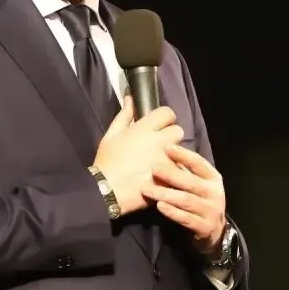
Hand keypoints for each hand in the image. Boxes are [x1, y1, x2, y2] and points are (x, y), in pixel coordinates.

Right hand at [92, 96, 184, 214]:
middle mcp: (158, 142)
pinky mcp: (170, 177)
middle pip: (178, 131)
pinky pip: (179, 170)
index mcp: (144, 129)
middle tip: (161, 145)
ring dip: (174, 155)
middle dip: (171, 136)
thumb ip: (124, 116)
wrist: (108, 191)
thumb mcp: (111, 135)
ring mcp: (166, 160)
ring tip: (162, 163)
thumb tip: (130, 99)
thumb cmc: (107, 161)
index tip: (159, 125)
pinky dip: (173, 172)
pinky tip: (163, 176)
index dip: (165, 118)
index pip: (167, 113)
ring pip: (181, 152)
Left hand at [143, 145, 226, 254]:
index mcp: (213, 178)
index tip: (167, 147)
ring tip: (147, 189)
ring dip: (166, 194)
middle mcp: (214, 193)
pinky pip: (186, 218)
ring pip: (186, 201)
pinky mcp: (205, 227)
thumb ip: (186, 170)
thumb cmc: (201, 202)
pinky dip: (172, 212)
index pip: (199, 163)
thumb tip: (167, 148)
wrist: (214, 232)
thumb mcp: (199, 184)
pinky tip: (159, 206)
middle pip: (191, 182)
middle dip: (171, 174)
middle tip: (153, 168)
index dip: (184, 155)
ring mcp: (211, 211)